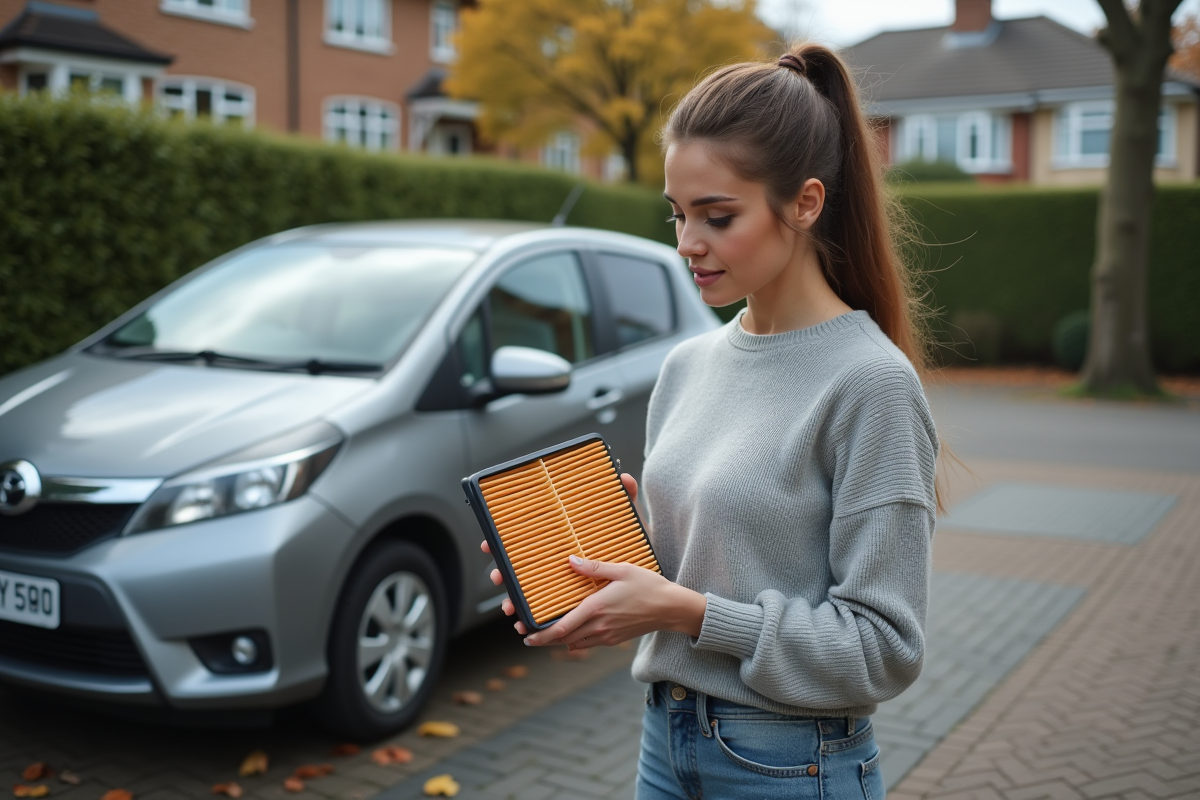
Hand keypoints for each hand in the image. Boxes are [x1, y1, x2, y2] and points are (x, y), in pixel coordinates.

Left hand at [522, 555, 705, 648]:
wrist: (670, 608)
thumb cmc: (648, 586)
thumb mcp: (622, 570)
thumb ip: (594, 568)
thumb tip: (570, 561)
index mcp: (597, 608)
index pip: (562, 628)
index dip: (541, 635)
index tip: (526, 636)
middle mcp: (599, 625)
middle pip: (564, 640)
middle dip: (544, 640)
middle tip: (527, 636)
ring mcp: (607, 635)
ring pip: (575, 643)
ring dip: (558, 641)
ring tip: (544, 635)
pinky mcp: (614, 639)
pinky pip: (588, 644)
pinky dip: (575, 641)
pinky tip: (571, 635)